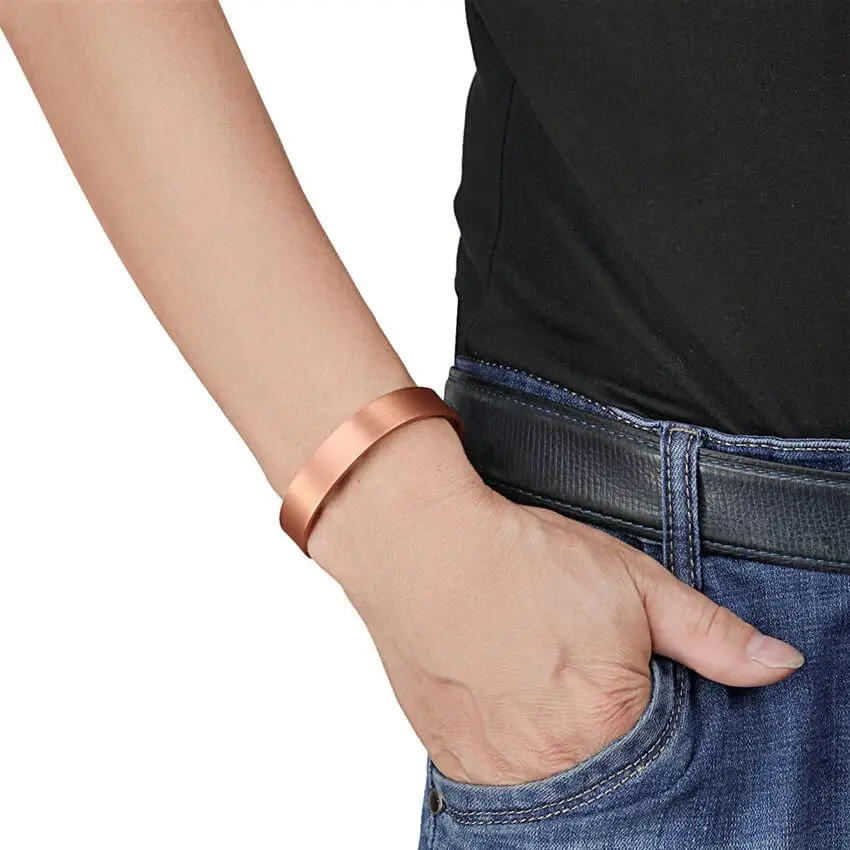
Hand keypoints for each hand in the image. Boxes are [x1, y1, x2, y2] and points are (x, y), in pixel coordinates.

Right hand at [308, 419, 803, 784]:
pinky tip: (505, 692)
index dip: (651, 713)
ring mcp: (493, 770)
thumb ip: (711, 635)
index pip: (666, 761)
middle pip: (604, 777)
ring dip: (555, 743)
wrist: (419, 546)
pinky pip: (498, 776)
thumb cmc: (520, 558)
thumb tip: (777, 663)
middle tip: (572, 671)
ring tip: (538, 679)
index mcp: (609, 728)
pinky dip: (511, 745)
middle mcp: (550, 766)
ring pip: (550, 782)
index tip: (628, 679)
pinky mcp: (449, 758)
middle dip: (602, 733)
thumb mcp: (632, 582)